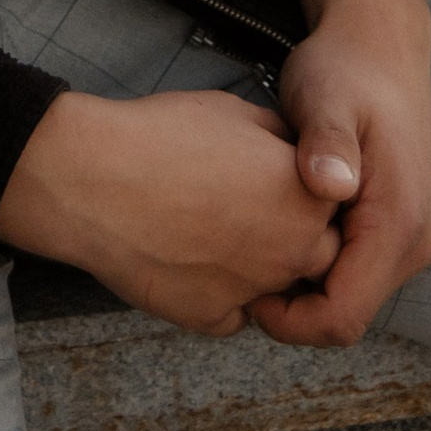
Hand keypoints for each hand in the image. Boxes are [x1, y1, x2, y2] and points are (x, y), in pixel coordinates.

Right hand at [0, 87, 343, 338]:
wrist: (96, 178)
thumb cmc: (164, 135)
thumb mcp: (237, 112)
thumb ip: (281, 141)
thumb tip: (294, 153)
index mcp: (307, 197)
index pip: (334, 209)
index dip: (304, 193)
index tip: (276, 181)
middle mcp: (293, 251)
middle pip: (314, 255)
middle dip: (291, 236)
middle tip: (244, 208)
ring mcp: (254, 291)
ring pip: (273, 287)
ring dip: (257, 266)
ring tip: (211, 228)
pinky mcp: (212, 319)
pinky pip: (232, 312)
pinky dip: (217, 292)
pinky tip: (185, 255)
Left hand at [250, 0, 430, 348]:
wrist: (379, 47)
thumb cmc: (347, 70)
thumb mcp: (326, 97)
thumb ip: (327, 142)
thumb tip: (330, 186)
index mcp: (398, 223)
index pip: (343, 316)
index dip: (289, 320)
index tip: (242, 287)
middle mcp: (413, 244)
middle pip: (344, 316)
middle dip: (291, 307)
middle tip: (239, 266)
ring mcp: (406, 240)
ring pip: (346, 297)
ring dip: (300, 286)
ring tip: (253, 245)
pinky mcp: (392, 231)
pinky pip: (349, 273)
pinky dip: (312, 264)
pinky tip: (275, 230)